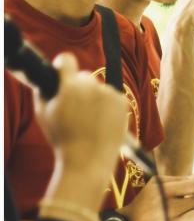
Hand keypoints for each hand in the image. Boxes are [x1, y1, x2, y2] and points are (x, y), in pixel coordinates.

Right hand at [35, 53, 127, 183]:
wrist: (88, 160)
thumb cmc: (62, 138)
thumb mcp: (43, 114)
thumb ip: (44, 91)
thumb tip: (49, 77)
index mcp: (69, 87)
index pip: (67, 60)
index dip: (63, 65)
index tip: (62, 69)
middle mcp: (91, 86)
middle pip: (84, 76)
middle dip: (78, 87)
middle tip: (75, 106)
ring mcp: (109, 94)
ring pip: (99, 88)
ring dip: (94, 97)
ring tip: (89, 120)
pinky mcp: (123, 102)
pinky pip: (113, 97)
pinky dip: (108, 105)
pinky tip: (102, 121)